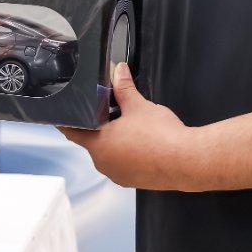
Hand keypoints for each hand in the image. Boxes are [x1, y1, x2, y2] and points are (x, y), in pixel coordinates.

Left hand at [57, 62, 200, 190]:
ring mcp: (119, 175)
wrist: (188, 161)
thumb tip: (118, 69)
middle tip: (105, 112)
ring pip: (109, 154)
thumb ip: (124, 87)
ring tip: (126, 126)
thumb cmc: (160, 135)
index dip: (67, 122)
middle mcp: (104, 164)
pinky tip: (140, 143)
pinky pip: (124, 164)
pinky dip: (127, 154)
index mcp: (98, 145)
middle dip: (97, 128)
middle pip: (92, 142)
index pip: (72, 132)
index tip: (63, 116)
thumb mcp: (138, 105)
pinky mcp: (135, 181)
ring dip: (113, 142)